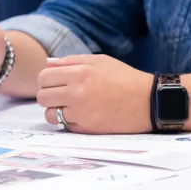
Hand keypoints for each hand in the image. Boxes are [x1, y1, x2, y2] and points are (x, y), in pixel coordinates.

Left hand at [36, 54, 152, 133]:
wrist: (148, 101)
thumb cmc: (125, 78)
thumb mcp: (100, 61)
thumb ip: (71, 61)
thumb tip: (48, 64)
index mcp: (79, 73)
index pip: (43, 77)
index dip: (47, 80)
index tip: (55, 82)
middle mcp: (77, 93)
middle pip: (42, 97)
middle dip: (49, 95)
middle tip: (61, 95)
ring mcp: (81, 113)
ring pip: (49, 114)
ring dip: (56, 110)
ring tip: (70, 107)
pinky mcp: (87, 128)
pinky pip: (64, 126)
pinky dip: (68, 122)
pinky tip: (80, 115)